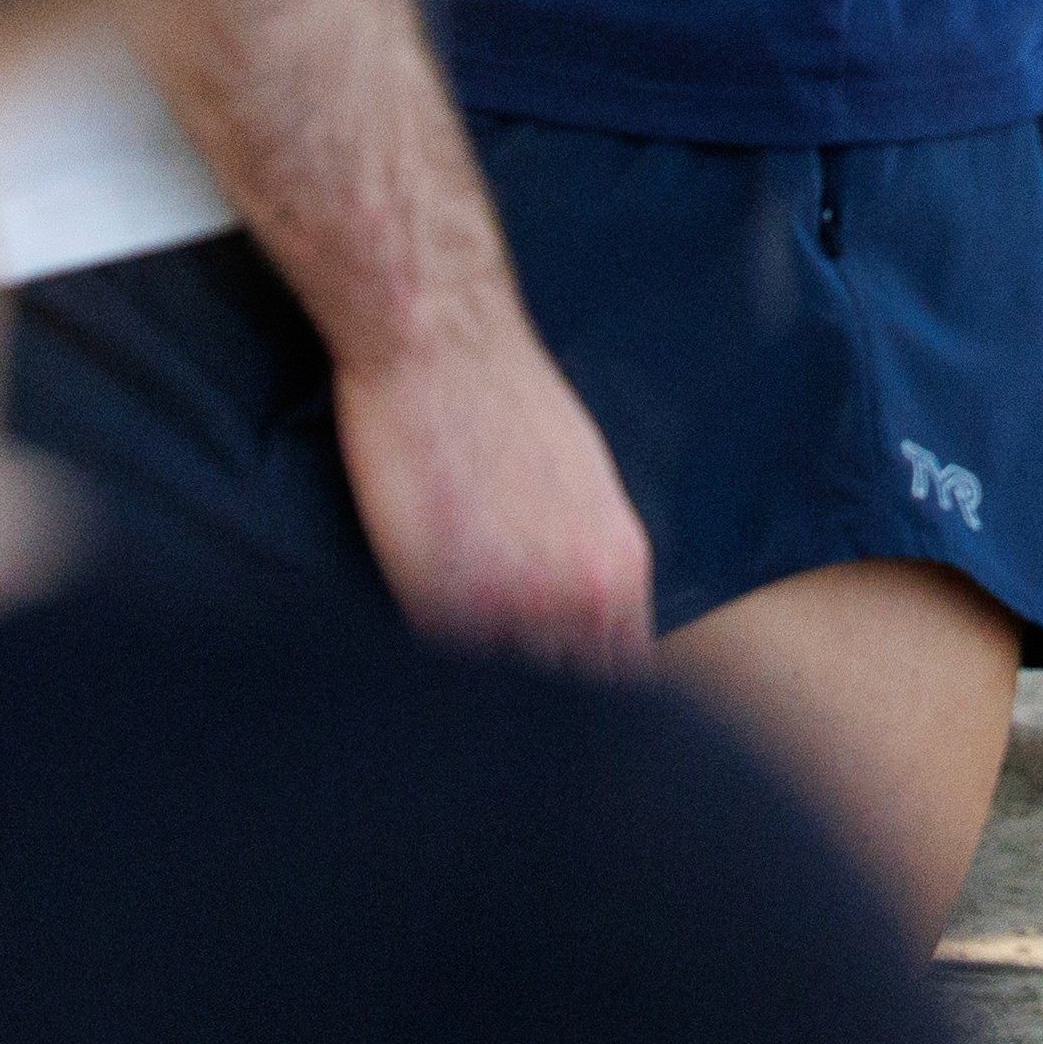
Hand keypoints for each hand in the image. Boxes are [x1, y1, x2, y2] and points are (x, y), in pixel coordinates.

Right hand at [332, 300, 654, 667]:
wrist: (443, 347)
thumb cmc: (511, 403)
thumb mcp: (585, 486)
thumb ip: (591, 556)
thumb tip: (588, 606)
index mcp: (619, 567)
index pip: (620, 665)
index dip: (588, 683)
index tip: (559, 690)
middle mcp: (577, 595)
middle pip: (568, 687)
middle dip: (538, 696)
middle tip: (506, 693)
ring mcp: (507, 602)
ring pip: (504, 687)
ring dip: (483, 689)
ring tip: (455, 676)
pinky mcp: (434, 596)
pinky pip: (439, 666)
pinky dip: (432, 669)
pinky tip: (421, 649)